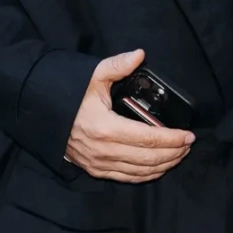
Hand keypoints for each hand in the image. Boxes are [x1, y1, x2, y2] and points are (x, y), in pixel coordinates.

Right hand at [65, 49, 194, 182]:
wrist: (44, 115)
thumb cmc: (71, 95)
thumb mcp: (93, 75)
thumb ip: (118, 65)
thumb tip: (139, 54)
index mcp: (106, 128)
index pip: (148, 138)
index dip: (172, 139)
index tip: (189, 135)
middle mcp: (104, 151)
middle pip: (148, 158)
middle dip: (173, 153)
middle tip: (188, 145)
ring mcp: (99, 163)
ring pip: (140, 171)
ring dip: (163, 165)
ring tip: (179, 155)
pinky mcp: (96, 170)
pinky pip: (126, 178)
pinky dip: (146, 175)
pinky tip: (159, 167)